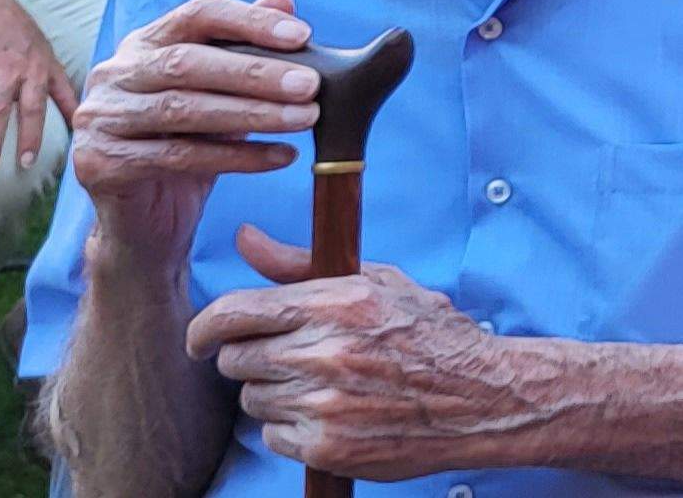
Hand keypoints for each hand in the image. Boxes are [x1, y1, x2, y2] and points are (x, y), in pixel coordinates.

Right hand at [68, 0, 317, 267]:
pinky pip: (179, 156)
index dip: (249, 21)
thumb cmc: (189, 144)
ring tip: (305, 119)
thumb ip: (244, 48)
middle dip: (256, 73)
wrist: (147, 221)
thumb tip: (283, 0)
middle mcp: (114, 74)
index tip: (303, 35)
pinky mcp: (99, 163)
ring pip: (183, 109)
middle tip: (311, 85)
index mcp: (143, 44)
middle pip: (188, 63)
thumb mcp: (220, 93)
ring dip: (253, 113)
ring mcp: (99, 118)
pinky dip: (238, 156)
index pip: (197, 14)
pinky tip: (282, 157)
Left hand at [192, 229, 509, 482]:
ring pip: (253, 399)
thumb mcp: (375, 283)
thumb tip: (245, 237)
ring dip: (276, 394)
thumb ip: (298, 265)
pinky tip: (332, 414)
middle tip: (287, 360)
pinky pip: (273, 436)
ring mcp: (325, 402)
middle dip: (252, 359)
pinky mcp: (327, 445)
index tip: (201, 340)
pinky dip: (294, 429)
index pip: (235, 313)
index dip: (204, 328)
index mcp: (337, 303)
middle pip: (235, 360)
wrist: (482, 396)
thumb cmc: (429, 336)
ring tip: (323, 386)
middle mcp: (327, 351)